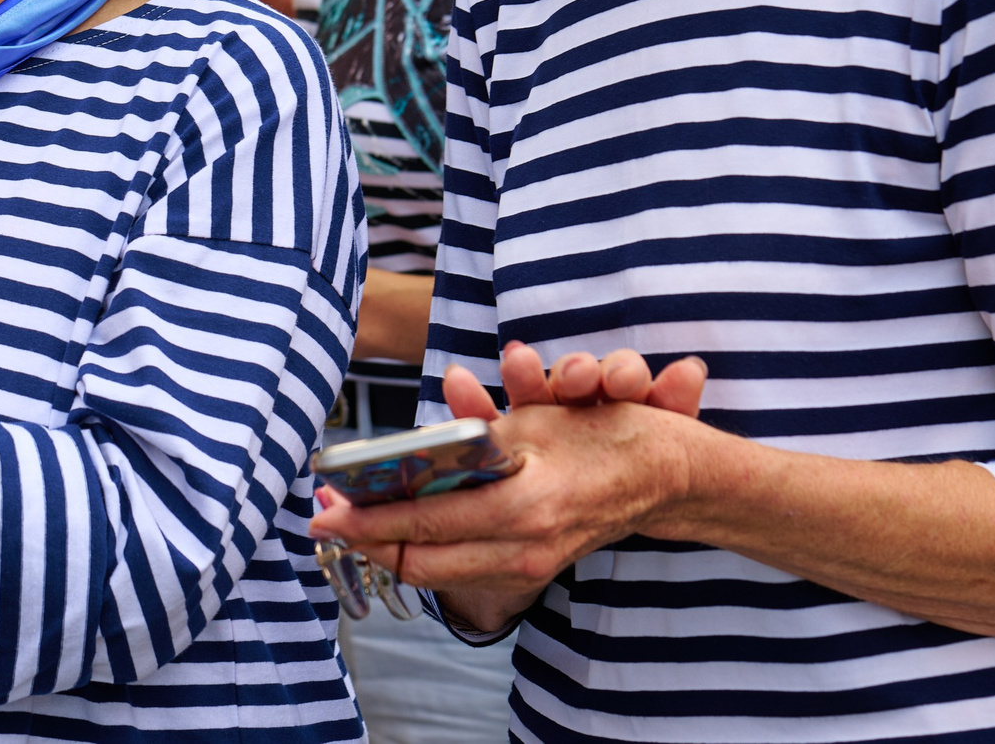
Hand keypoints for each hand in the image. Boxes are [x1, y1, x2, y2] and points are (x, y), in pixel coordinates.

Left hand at [310, 342, 714, 625]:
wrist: (668, 477)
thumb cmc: (604, 434)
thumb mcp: (538, 423)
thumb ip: (478, 430)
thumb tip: (424, 430)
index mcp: (520, 507)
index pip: (424, 522)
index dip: (369, 518)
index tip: (327, 509)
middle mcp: (522, 547)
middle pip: (421, 561)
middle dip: (368, 542)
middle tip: (326, 523)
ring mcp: (529, 565)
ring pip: (439, 571)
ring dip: (393, 548)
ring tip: (354, 527)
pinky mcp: (533, 569)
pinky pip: (463, 568)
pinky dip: (429, 552)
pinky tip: (405, 531)